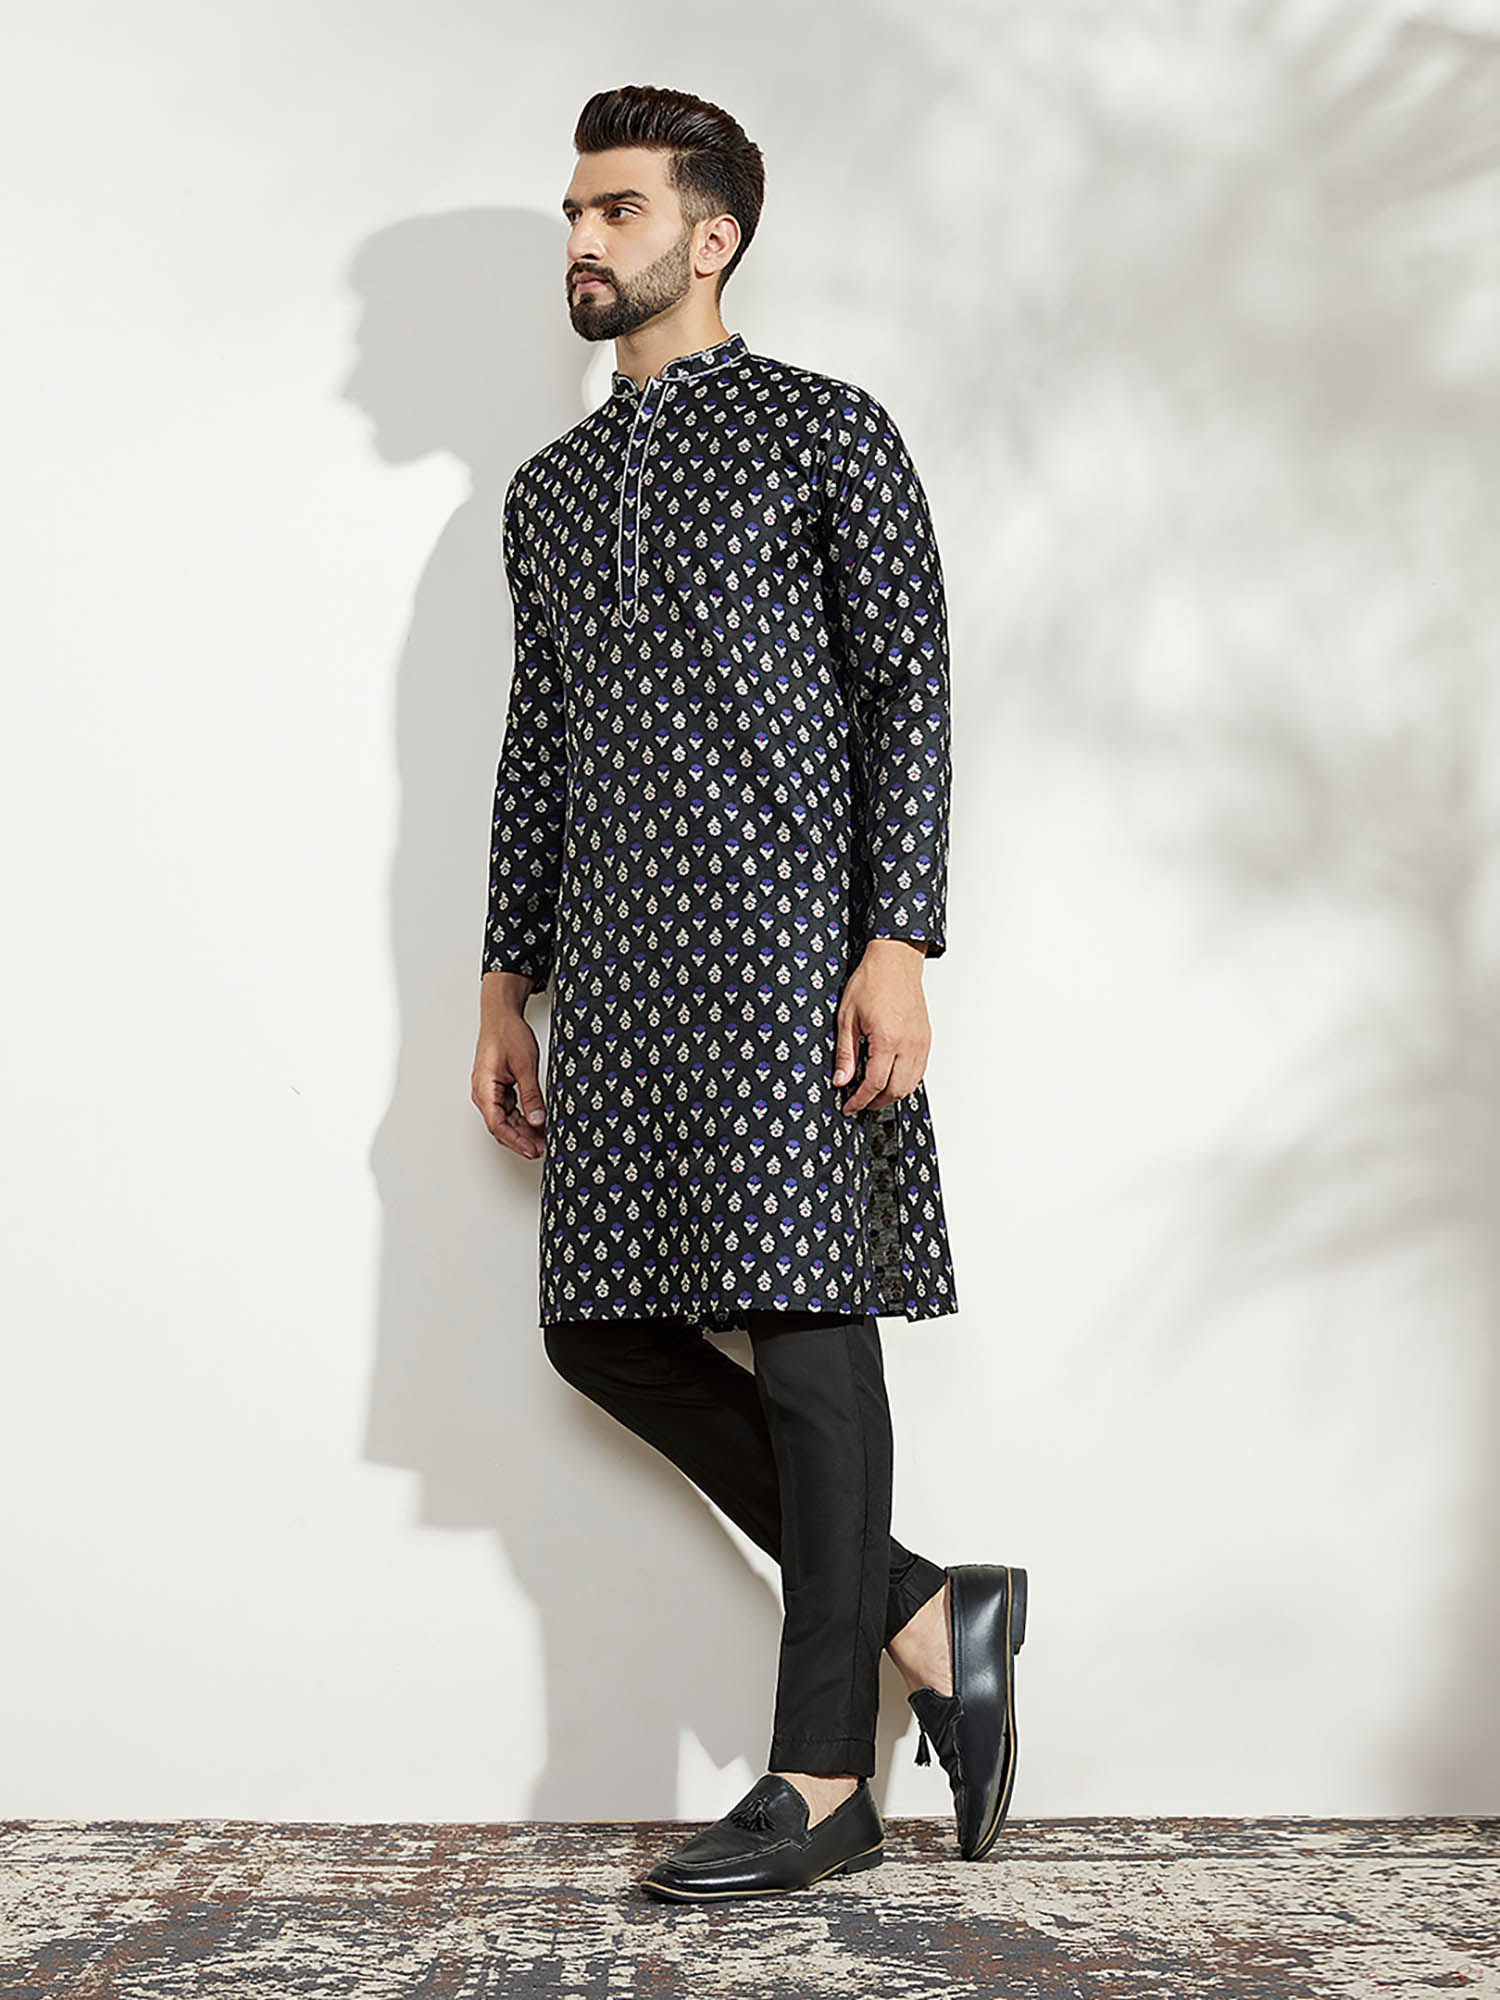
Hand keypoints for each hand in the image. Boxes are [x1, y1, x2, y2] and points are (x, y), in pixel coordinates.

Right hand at [472, 989, 546, 1157]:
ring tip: (543, 1139)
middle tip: (542, 1149)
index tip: (532, 1150)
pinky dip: (523, 1117)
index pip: (497, 1125)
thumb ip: (531, 1096)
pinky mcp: (498, 1087)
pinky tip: (537, 1123)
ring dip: (523, 1130)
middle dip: (521, 1140)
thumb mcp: (525, 1066)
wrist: (501, 1014)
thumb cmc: (507, 1033)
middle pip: (500, 1126)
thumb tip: (537, 1120)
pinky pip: (509, 1109)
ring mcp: (490, 1091)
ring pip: (505, 1119)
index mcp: (484, 1088)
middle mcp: (483, 1092)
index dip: (516, 1141)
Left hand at [832, 938, 930, 1115]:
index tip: (849, 1106)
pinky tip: (890, 1078)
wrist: (895, 961)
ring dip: (892, 1094)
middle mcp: (908, 1044)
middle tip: (858, 1103)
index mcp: (887, 1039)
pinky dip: (905, 1081)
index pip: (874, 1084)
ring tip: (873, 1093)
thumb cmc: (872, 981)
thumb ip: (845, 1053)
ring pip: (911, 1084)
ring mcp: (921, 1043)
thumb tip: (841, 1080)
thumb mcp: (847, 1018)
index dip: (859, 1100)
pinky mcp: (926, 1039)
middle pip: (896, 1090)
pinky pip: (919, 1071)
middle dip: (876, 1102)